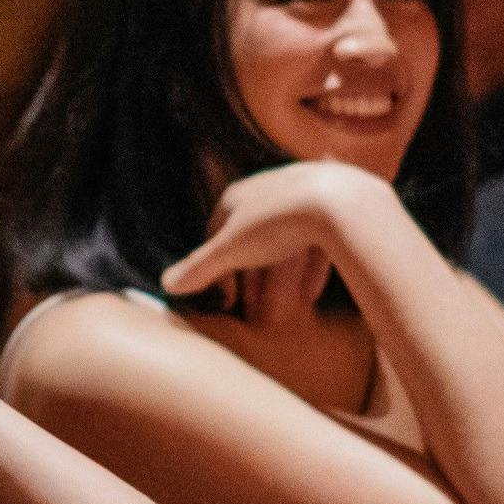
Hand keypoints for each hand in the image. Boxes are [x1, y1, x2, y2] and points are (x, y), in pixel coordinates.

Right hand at [160, 162, 392, 314]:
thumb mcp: (230, 250)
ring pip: (284, 244)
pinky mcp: (329, 206)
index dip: (219, 270)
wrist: (337, 201)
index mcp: (236, 196)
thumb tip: (166, 285)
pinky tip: (312, 295)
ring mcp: (298, 195)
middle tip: (256, 312)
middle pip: (252, 242)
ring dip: (281, 279)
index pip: (217, 235)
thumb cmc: (276, 223)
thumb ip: (199, 269)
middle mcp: (264, 191)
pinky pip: (314, 241)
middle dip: (253, 279)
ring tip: (285, 310)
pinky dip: (309, 270)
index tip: (228, 299)